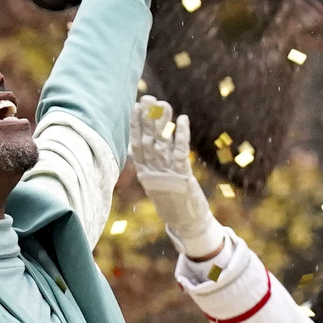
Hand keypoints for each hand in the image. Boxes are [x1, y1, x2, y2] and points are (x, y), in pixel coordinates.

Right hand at [127, 99, 223, 258]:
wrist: (186, 223)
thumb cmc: (172, 202)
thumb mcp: (157, 183)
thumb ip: (152, 164)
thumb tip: (148, 143)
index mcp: (144, 173)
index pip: (136, 144)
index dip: (135, 125)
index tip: (136, 106)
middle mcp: (152, 172)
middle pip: (147, 140)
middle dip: (147, 118)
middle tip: (149, 98)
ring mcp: (166, 174)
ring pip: (161, 143)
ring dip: (162, 122)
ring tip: (165, 104)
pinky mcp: (182, 177)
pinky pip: (180, 151)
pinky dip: (180, 134)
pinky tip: (182, 120)